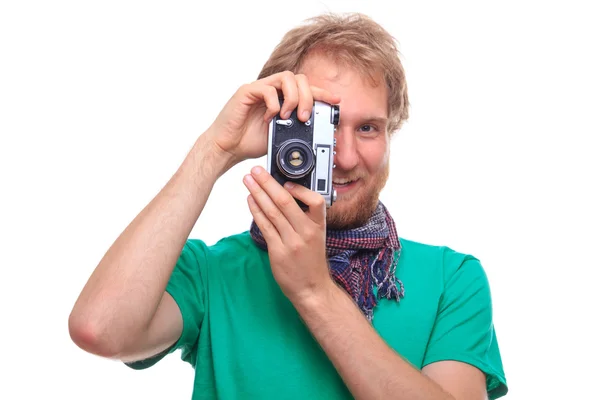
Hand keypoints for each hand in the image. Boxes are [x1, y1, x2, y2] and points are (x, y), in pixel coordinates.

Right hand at [204, 71, 339, 169]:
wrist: (228, 148)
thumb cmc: (250, 141)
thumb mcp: (281, 135)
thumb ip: (296, 127)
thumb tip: (317, 131)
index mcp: (281, 98)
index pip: (305, 88)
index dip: (322, 92)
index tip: (336, 101)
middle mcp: (272, 90)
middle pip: (299, 78)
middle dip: (308, 97)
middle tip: (305, 117)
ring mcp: (259, 89)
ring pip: (286, 78)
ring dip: (294, 97)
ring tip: (290, 116)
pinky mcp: (246, 92)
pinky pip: (267, 89)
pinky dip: (274, 104)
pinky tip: (271, 118)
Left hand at [243, 165, 334, 304]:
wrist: (312, 288)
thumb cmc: (312, 261)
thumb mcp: (317, 236)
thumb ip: (304, 218)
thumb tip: (285, 195)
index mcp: (318, 226)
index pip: (315, 201)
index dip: (299, 189)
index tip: (286, 180)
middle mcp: (306, 232)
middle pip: (285, 202)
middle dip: (268, 183)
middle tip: (256, 171)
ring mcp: (291, 242)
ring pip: (272, 212)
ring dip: (258, 193)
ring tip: (248, 181)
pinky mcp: (278, 251)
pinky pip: (264, 226)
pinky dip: (256, 211)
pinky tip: (250, 201)